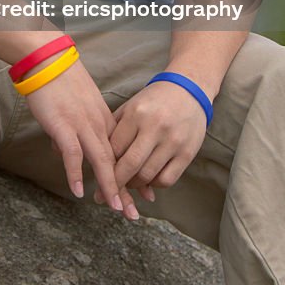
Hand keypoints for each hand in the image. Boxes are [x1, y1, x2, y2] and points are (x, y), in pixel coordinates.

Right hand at [24, 59, 140, 218]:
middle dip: (126, 189)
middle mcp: (97, 125)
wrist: (49, 60)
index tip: (144, 194)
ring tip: (116, 208)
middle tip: (135, 213)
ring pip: (101, 160)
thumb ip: (75, 129)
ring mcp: (82, 125)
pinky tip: (78, 191)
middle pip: (116, 162)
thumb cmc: (60, 82)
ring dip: (109, 186)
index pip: (122, 154)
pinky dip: (76, 173)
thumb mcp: (77, 106)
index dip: (133, 176)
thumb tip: (62, 151)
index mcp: (103, 120)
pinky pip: (73, 153)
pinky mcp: (63, 125)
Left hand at [95, 81, 207, 205]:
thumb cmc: (154, 100)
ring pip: (147, 176)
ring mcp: (172, 141)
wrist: (189, 90)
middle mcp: (155, 127)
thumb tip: (96, 154)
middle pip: (129, 165)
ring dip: (134, 185)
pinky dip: (154, 185)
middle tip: (108, 193)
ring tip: (128, 184)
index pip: (114, 148)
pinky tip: (149, 180)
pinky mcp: (187, 153)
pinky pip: (166, 180)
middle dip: (115, 183)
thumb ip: (114, 127)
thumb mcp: (131, 106)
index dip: (104, 165)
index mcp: (136, 113)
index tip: (97, 176)